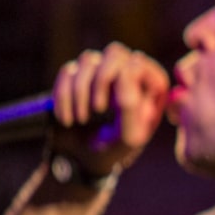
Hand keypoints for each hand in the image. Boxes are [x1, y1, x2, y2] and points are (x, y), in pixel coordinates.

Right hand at [50, 42, 168, 173]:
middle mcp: (128, 74)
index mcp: (150, 86)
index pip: (141, 62)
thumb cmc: (115, 150)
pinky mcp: (75, 78)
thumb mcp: (129, 135)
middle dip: (102, 79)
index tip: (118, 105)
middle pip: (115, 52)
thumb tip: (130, 66)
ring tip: (82, 119)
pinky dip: (64, 95)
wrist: (82, 162)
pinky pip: (67, 71)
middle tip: (99, 109)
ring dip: (81, 91)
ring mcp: (100, 73)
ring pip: (89, 59)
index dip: (127, 78)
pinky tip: (68, 119)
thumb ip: (133, 104)